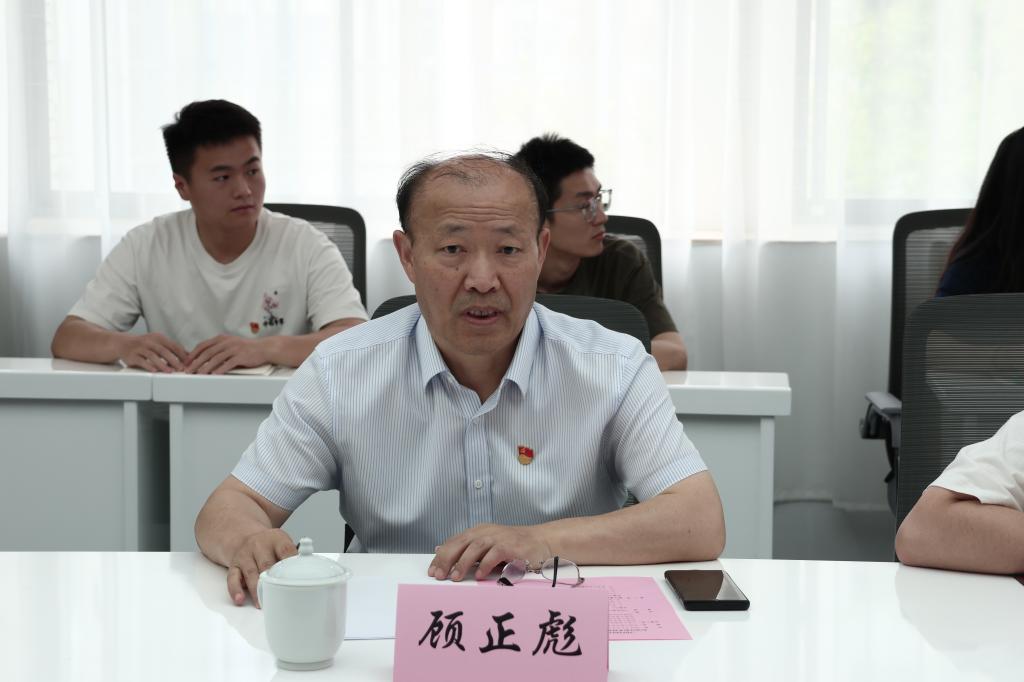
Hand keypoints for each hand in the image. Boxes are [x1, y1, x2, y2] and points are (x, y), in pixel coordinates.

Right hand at [117, 332, 186, 372]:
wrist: (123, 344)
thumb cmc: (144, 345)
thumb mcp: (158, 343)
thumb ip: (171, 348)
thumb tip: (188, 355)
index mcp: (158, 337)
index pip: (173, 345)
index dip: (181, 354)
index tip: (188, 362)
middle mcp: (149, 341)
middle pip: (163, 350)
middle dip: (174, 360)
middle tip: (181, 368)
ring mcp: (140, 348)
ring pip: (153, 356)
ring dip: (162, 364)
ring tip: (170, 371)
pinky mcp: (132, 355)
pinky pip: (141, 361)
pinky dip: (149, 366)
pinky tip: (155, 371)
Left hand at [186, 334, 269, 373]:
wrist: (264, 348)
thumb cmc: (247, 349)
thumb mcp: (231, 344)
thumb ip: (219, 348)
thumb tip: (204, 358)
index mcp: (222, 338)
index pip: (203, 345)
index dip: (193, 354)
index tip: (186, 362)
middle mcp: (227, 342)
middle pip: (207, 353)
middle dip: (195, 362)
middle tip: (188, 370)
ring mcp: (234, 349)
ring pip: (215, 359)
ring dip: (205, 367)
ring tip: (198, 374)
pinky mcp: (241, 356)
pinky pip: (228, 364)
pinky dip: (220, 369)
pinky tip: (214, 375)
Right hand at [226, 528, 295, 607]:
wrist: (245, 536)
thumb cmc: (270, 545)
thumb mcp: (283, 542)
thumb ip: (293, 556)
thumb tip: (307, 574)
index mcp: (276, 539)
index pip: (286, 550)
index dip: (292, 564)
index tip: (297, 579)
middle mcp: (259, 545)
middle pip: (267, 564)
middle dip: (273, 581)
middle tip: (281, 597)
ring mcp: (245, 555)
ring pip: (251, 573)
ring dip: (257, 590)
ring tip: (262, 603)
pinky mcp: (234, 565)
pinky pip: (233, 578)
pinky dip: (236, 590)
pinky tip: (240, 599)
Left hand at [428, 523, 552, 582]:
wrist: (541, 540)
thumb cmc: (512, 546)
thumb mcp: (487, 544)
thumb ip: (467, 549)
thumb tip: (440, 551)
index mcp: (478, 531)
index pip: (454, 542)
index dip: (441, 556)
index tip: (431, 571)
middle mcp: (486, 532)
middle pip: (461, 543)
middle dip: (447, 559)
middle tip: (438, 575)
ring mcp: (499, 537)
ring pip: (475, 547)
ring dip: (463, 563)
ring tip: (455, 578)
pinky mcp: (511, 545)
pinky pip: (495, 554)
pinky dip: (486, 564)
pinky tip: (480, 576)